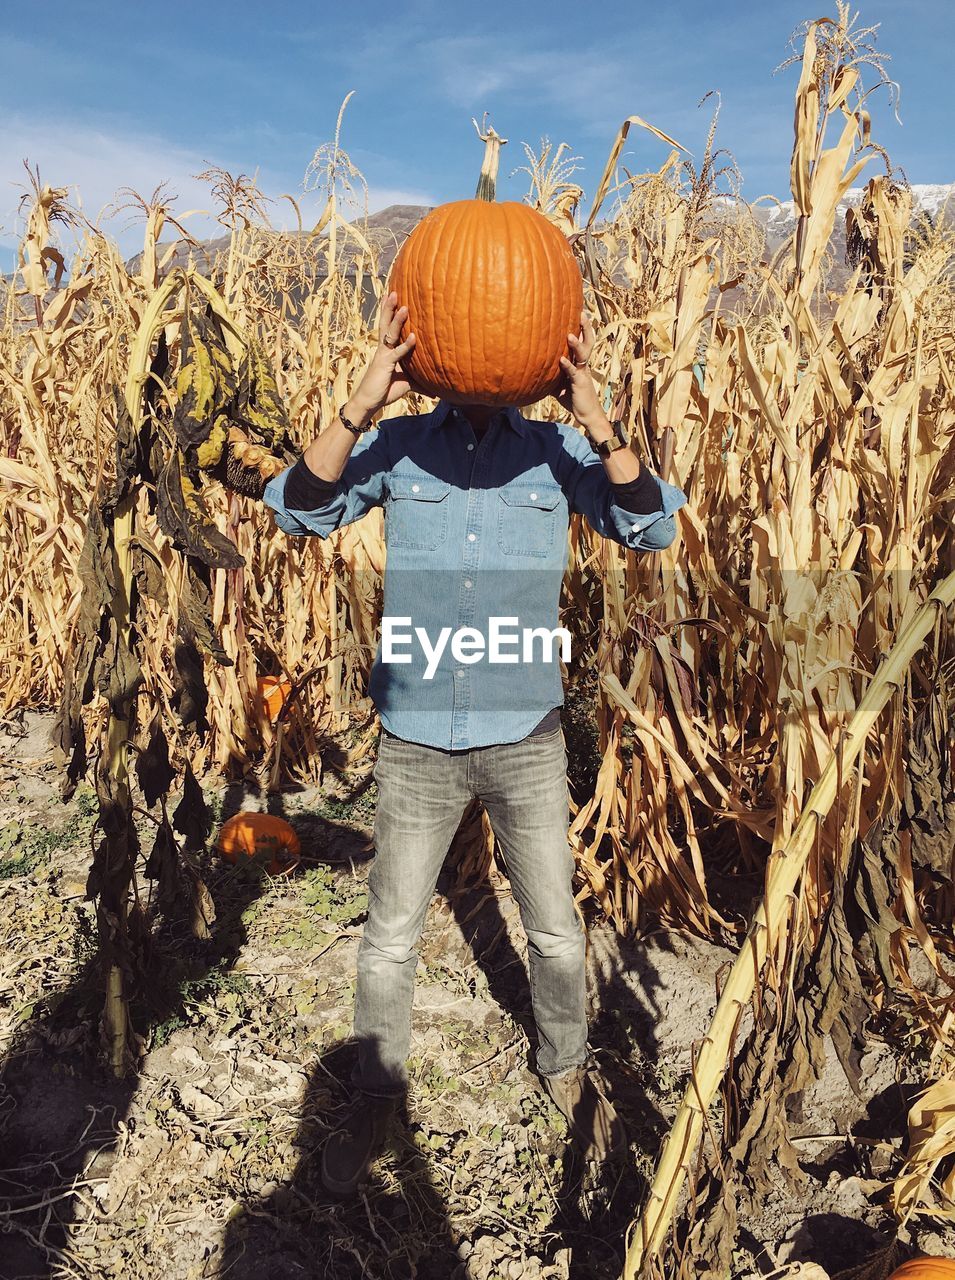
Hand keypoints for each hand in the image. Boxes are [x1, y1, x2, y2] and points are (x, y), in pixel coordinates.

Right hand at [346, 291, 417, 419]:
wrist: (369, 402)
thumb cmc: (385, 390)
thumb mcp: (406, 384)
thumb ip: (420, 382)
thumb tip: (435, 390)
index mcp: (386, 349)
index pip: (388, 327)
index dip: (390, 312)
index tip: (393, 296)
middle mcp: (383, 349)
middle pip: (386, 323)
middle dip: (389, 307)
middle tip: (394, 291)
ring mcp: (383, 355)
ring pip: (390, 333)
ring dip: (397, 319)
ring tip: (404, 306)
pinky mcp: (385, 365)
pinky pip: (397, 353)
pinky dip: (406, 345)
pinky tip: (414, 337)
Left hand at [557, 311, 606, 432]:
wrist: (586, 414)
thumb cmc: (572, 397)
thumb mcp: (557, 383)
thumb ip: (548, 373)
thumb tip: (530, 368)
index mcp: (579, 361)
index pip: (582, 340)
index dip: (580, 326)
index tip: (577, 311)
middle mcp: (583, 364)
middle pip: (588, 341)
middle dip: (585, 327)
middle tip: (581, 312)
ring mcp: (583, 373)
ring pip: (583, 354)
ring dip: (576, 344)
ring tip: (569, 334)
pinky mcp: (580, 383)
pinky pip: (574, 372)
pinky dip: (567, 366)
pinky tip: (560, 360)